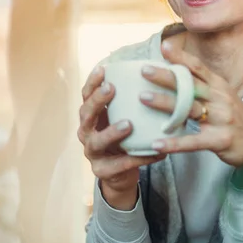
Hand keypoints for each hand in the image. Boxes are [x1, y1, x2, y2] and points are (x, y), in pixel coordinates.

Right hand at [78, 66, 165, 208]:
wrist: (119, 173)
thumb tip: (155, 70)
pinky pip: (121, 164)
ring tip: (128, 124)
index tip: (103, 68)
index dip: (92, 82)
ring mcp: (92, 153)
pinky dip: (139, 158)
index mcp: (90, 116)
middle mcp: (86, 132)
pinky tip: (156, 152)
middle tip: (112, 89)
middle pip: (86, 114)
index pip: (86, 95)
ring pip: (97, 141)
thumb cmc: (123, 138)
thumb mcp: (121, 117)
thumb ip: (129, 100)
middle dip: (97, 101)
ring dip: (111, 132)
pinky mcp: (102, 171)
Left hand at [139, 39, 242, 183]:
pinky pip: (193, 141)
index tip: (163, 46)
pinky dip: (174, 143)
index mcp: (219, 86)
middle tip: (144, 70)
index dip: (181, 56)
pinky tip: (156, 143)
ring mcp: (222, 119)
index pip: (198, 67)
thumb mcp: (222, 97)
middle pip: (190, 85)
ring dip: (165, 103)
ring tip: (144, 98)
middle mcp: (221, 98)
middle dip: (167, 77)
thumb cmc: (234, 119)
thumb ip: (201, 86)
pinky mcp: (220, 140)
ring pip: (189, 109)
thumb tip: (173, 74)